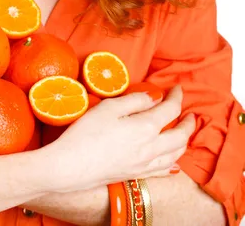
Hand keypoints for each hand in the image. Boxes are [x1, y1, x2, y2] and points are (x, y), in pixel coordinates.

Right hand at [42, 85, 195, 192]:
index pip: (170, 110)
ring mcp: (145, 164)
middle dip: (189, 123)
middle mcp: (151, 148)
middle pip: (181, 136)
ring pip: (175, 155)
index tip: (177, 88)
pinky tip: (174, 163)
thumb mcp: (109, 107)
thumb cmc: (86, 133)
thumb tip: (154, 98)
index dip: (176, 97)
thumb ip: (135, 100)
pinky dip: (173, 163)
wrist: (71, 167)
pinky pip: (163, 171)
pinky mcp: (136, 175)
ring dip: (184, 142)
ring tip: (184, 133)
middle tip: (191, 113)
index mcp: (146, 127)